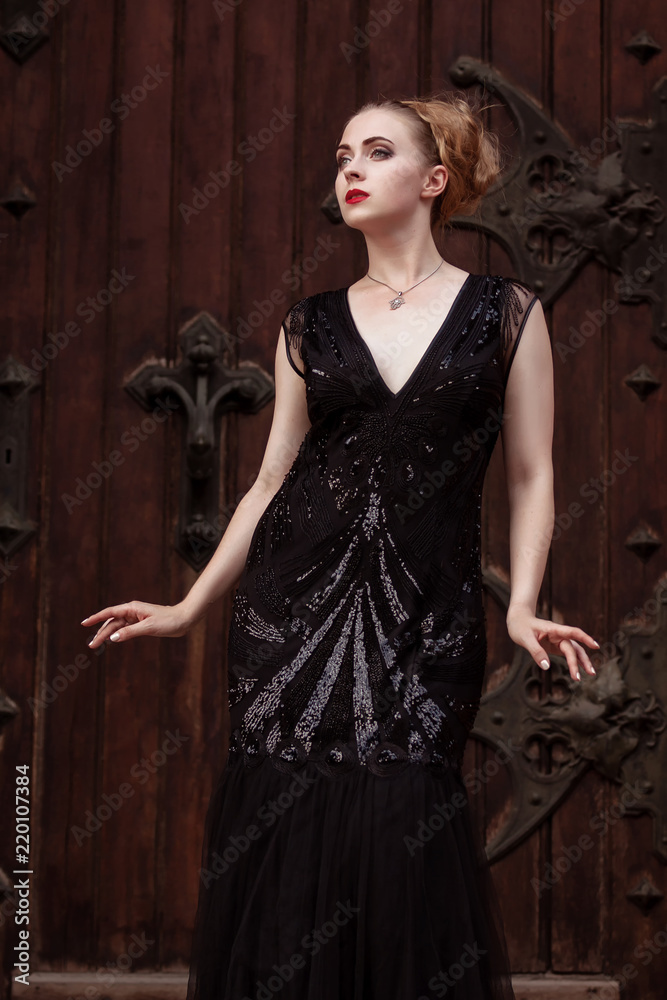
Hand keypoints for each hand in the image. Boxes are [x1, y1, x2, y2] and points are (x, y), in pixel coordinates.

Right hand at [81, 600, 197, 647]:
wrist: (184, 619)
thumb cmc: (168, 621)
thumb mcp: (148, 627)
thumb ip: (130, 632)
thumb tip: (112, 637)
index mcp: (132, 608)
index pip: (109, 613)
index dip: (96, 618)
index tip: (84, 623)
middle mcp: (132, 611)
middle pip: (112, 622)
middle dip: (100, 632)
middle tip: (91, 645)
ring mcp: (136, 617)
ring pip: (117, 626)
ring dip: (108, 635)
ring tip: (97, 645)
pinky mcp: (141, 623)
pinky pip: (125, 628)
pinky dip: (117, 634)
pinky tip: (111, 640)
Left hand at [506, 605, 599, 681]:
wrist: (518, 620)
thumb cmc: (520, 626)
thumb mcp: (525, 639)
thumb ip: (536, 652)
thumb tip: (547, 667)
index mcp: (553, 630)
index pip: (573, 632)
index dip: (585, 638)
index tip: (595, 646)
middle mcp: (559, 635)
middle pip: (573, 647)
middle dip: (579, 661)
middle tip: (582, 676)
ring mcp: (558, 641)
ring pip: (574, 651)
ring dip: (582, 662)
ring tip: (591, 674)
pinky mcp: (555, 646)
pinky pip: (568, 654)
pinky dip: (576, 661)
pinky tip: (583, 669)